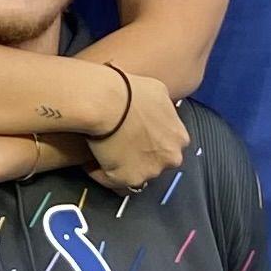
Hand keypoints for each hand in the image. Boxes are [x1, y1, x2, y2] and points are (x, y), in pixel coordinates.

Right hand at [85, 72, 189, 191]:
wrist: (106, 101)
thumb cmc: (130, 89)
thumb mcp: (158, 90)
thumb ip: (165, 109)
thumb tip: (158, 112)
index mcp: (179, 137)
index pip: (168, 143)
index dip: (151, 136)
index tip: (137, 130)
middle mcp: (170, 158)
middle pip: (156, 160)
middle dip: (142, 152)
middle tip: (121, 138)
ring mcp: (151, 172)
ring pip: (136, 172)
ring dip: (123, 163)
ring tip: (103, 148)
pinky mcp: (128, 180)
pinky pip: (112, 180)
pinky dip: (102, 172)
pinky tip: (91, 160)